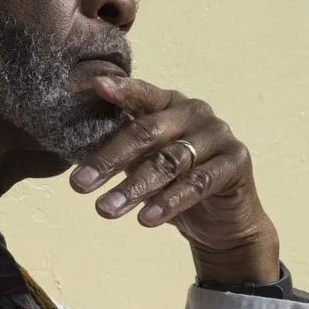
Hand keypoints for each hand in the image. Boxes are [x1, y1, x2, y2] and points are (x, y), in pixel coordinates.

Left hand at [67, 76, 280, 282]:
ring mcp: (219, 134)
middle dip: (109, 160)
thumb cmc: (174, 186)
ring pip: (170, 161)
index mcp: (169, 103)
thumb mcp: (143, 164)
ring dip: (134, 188)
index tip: (94, 86)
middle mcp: (195, 112)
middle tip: (78, 185)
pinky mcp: (236, 161)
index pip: (141, 94)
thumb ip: (121, 150)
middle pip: (148, 132)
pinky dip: (170, 202)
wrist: (222, 222)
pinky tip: (146, 219)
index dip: (120, 90)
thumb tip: (72, 147)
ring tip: (105, 210)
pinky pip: (198, 182)